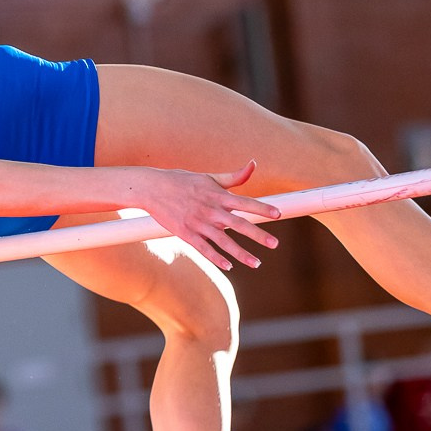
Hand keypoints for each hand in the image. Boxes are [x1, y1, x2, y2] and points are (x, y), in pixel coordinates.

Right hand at [138, 162, 282, 270]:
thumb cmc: (183, 181)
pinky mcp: (186, 233)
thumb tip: (253, 165)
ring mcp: (198, 223)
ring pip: (223, 241)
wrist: (153, 188)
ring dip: (241, 253)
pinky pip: (204, 249)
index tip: (278, 214)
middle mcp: (211, 210)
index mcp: (218, 195)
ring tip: (256, 263)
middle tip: (274, 244)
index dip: (262, 208)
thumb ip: (234, 176)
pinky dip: (216, 258)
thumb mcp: (210, 176)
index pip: (245, 202)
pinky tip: (229, 266)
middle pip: (238, 224)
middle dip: (257, 235)